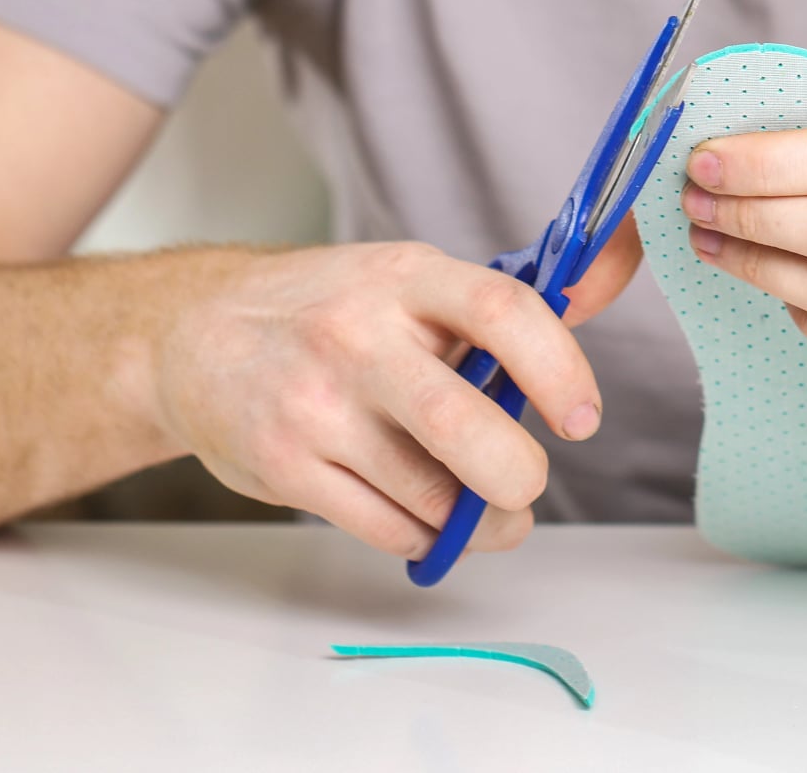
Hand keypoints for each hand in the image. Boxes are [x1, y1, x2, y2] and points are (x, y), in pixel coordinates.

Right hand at [148, 226, 642, 558]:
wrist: (192, 338)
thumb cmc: (326, 312)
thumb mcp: (408, 281)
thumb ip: (501, 303)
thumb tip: (613, 273)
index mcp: (406, 279)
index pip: (503, 311)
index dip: (560, 368)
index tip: (582, 417)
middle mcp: (357, 337)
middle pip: (463, 425)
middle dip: (516, 475)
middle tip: (527, 481)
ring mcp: (315, 405)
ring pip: (430, 495)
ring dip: (479, 521)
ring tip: (488, 510)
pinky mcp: (285, 466)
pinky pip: (387, 526)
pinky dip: (424, 534)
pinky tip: (424, 512)